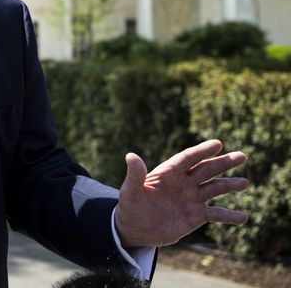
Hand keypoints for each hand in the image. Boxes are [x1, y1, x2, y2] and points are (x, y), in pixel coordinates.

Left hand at [115, 140, 248, 247]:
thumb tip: (131, 156)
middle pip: (206, 169)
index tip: (217, 144)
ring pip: (215, 188)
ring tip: (244, 183)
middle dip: (223, 163)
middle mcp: (183, 183)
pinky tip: (244, 218)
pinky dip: (229, 216)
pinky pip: (216, 214)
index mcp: (168, 173)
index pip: (188, 158)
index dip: (202, 151)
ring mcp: (192, 198)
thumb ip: (135, 175)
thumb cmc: (130, 207)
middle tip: (241, 156)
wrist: (135, 229)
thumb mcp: (130, 192)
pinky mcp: (196, 215)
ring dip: (229, 185)